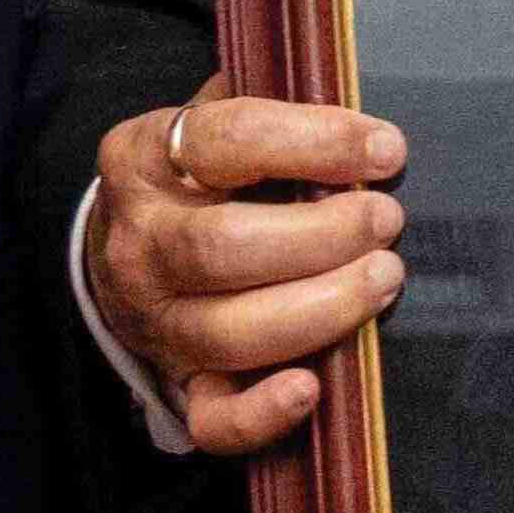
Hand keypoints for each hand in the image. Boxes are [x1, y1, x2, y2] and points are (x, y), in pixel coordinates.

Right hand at [86, 93, 408, 455]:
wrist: (128, 252)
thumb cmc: (200, 179)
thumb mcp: (214, 121)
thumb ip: (272, 104)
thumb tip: (349, 94)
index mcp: (144, 158)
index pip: (228, 140)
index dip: (315, 142)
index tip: (385, 149)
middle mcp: (141, 242)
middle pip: (224, 246)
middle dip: (324, 236)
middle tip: (385, 221)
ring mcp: (156, 319)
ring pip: (230, 331)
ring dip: (322, 310)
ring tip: (382, 277)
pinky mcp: (180, 382)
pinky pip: (214, 418)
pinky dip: (264, 412)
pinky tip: (314, 386)